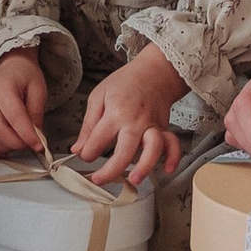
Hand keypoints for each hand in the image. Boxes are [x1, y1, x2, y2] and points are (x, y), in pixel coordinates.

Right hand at [0, 51, 53, 160]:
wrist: (10, 69)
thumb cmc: (24, 77)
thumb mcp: (38, 89)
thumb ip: (37, 113)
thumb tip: (36, 136)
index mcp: (3, 88)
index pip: (14, 117)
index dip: (27, 135)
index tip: (39, 145)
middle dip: (17, 144)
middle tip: (30, 143)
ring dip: (6, 148)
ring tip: (19, 143)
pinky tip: (3, 150)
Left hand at [74, 47, 186, 190]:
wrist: (155, 70)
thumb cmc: (126, 82)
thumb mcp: (99, 96)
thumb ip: (88, 125)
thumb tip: (78, 149)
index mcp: (116, 112)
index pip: (98, 141)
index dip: (87, 153)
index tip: (84, 155)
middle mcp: (136, 121)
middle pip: (125, 151)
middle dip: (110, 171)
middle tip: (98, 180)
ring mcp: (152, 126)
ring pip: (152, 150)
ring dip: (145, 167)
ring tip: (135, 180)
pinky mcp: (164, 129)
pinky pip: (173, 145)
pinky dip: (173, 158)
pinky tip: (167, 170)